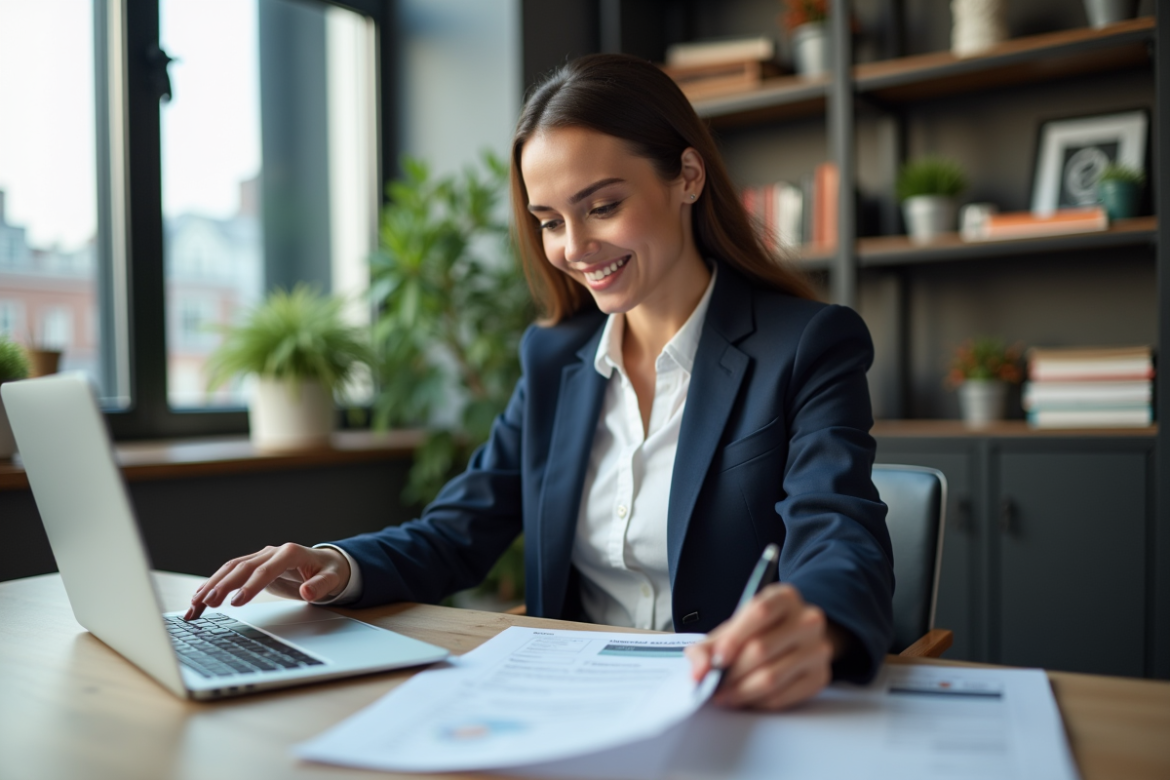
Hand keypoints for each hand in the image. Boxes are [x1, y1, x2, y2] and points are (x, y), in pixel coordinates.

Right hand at [184, 544, 350, 619]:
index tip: (237, 601)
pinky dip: (214, 585)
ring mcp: (261, 557)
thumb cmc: (329, 571)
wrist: (325, 563)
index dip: (251, 585)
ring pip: (231, 569)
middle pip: (243, 567)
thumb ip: (321, 586)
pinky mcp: (253, 566)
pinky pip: (230, 574)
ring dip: (212, 585)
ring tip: (195, 603)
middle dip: (224, 585)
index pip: (267, 569)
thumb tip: (308, 592)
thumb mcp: (333, 579)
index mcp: (290, 553)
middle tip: (207, 603)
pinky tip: (199, 598)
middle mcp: (272, 552)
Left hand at [684, 583, 837, 710]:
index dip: (735, 638)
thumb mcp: (735, 627)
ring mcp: (818, 648)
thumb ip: (710, 645)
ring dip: (741, 692)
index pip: (760, 612)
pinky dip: (758, 702)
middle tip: (712, 686)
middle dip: (731, 672)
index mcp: (784, 597)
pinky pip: (784, 696)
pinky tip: (745, 699)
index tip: (717, 659)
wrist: (797, 637)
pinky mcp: (821, 676)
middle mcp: (807, 619)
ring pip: (772, 677)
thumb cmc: (760, 631)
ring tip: (724, 696)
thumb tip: (698, 671)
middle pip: (762, 649)